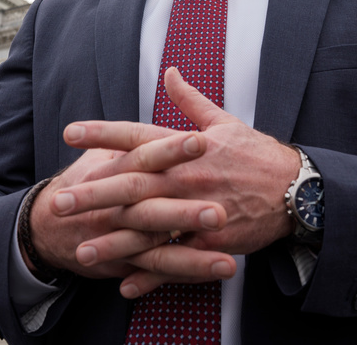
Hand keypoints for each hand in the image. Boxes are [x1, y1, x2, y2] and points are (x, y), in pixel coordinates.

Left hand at [54, 68, 298, 295]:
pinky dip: (151, 274)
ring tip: (81, 250)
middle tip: (60, 202)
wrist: (296, 189)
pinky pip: (177, 258)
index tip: (70, 132)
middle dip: (94, 194)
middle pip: (132, 184)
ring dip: (113, 241)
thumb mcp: (224, 122)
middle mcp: (186, 175)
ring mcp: (198, 208)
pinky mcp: (211, 238)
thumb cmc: (256, 154)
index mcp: (186, 146)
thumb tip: (171, 72)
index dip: (103, 133)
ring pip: (148, 227)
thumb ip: (191, 100)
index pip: (137, 136)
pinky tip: (124, 285)